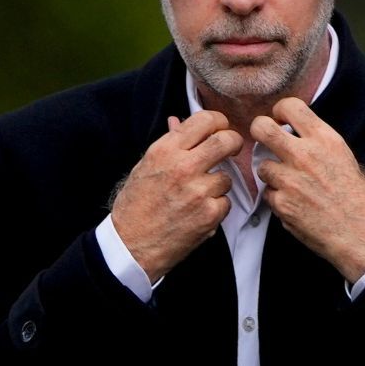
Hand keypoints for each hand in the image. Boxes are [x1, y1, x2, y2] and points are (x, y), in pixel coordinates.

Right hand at [110, 110, 242, 281]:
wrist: (130, 245)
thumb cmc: (135, 206)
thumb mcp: (144, 167)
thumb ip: (167, 144)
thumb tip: (178, 121)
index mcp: (165, 151)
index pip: (204, 120)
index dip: (218, 122)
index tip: (220, 129)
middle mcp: (182, 167)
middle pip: (226, 141)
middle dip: (233, 143)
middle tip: (231, 149)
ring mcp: (198, 191)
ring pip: (227, 176)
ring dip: (218, 184)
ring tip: (198, 194)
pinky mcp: (209, 214)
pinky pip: (225, 202)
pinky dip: (216, 207)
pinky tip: (198, 212)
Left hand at [252, 97, 364, 282]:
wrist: (363, 235)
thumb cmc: (359, 199)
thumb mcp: (345, 158)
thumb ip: (319, 143)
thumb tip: (297, 135)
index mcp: (324, 139)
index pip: (290, 106)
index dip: (279, 112)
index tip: (280, 121)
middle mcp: (304, 155)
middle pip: (262, 128)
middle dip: (259, 132)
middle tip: (265, 142)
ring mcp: (289, 179)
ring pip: (262, 166)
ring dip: (272, 174)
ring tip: (291, 185)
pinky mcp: (281, 203)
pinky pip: (267, 194)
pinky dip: (277, 199)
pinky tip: (295, 204)